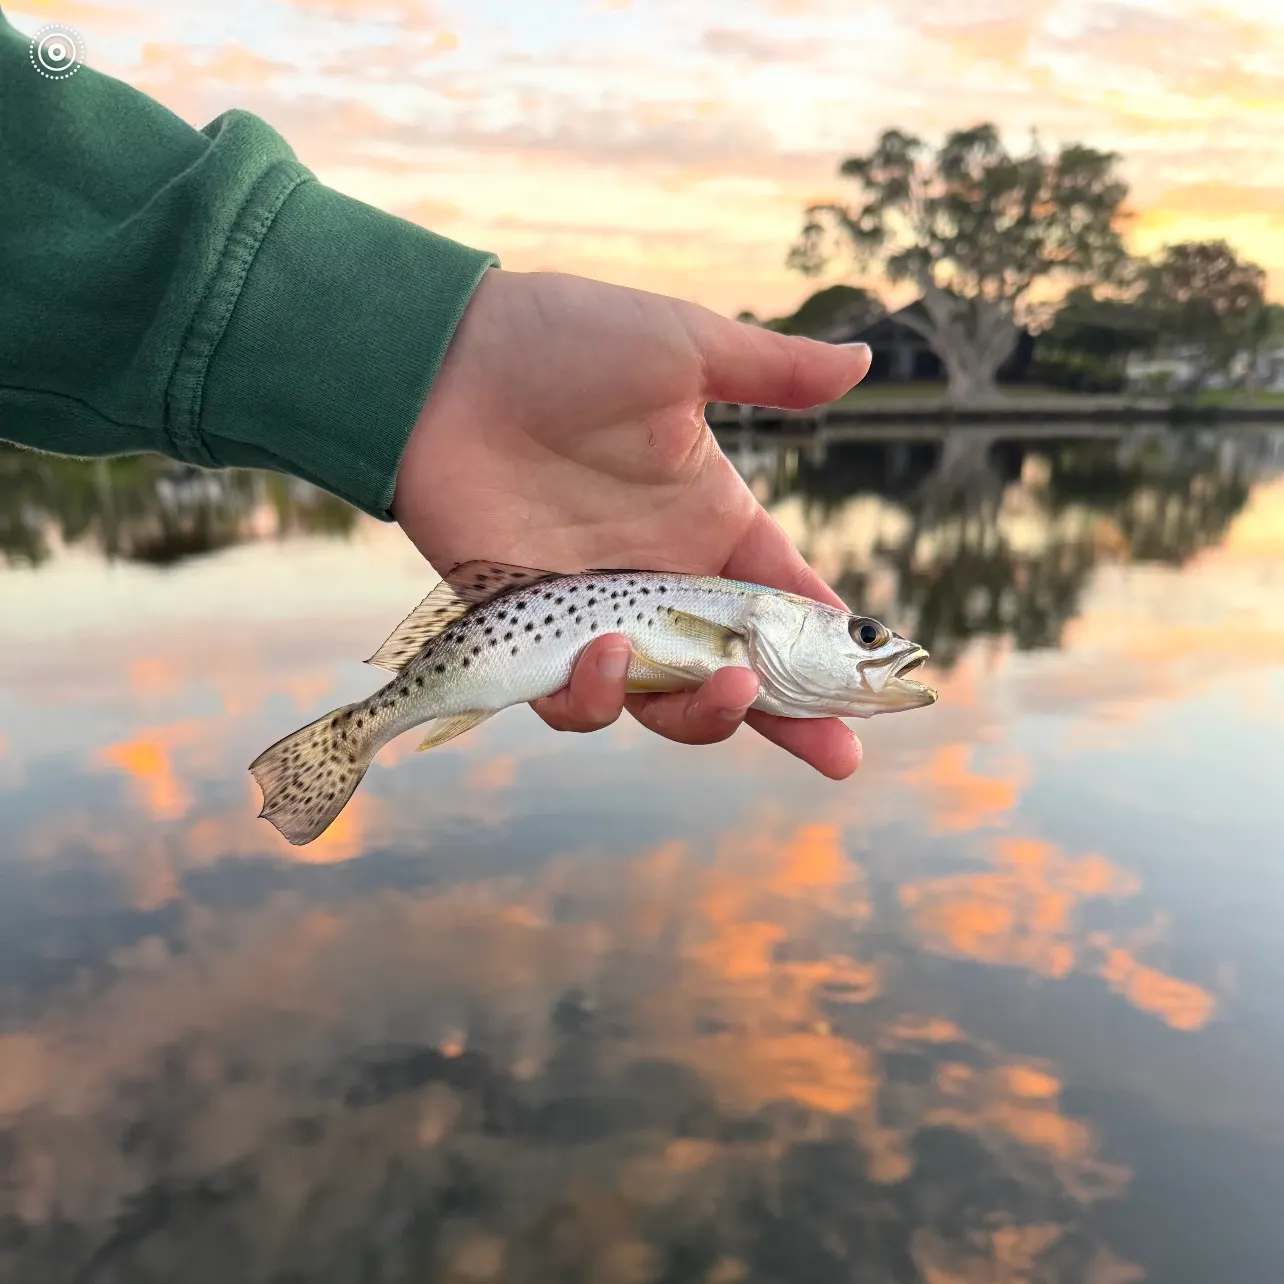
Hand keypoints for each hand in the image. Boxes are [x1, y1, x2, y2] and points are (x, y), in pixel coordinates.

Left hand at [392, 267, 871, 777]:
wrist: (444, 359)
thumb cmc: (565, 341)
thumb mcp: (684, 346)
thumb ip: (773, 371)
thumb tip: (864, 358)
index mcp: (711, 522)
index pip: (788, 605)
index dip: (833, 656)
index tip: (875, 701)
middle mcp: (661, 580)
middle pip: (737, 675)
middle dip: (791, 722)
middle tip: (835, 751)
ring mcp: (595, 611)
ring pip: (660, 704)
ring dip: (699, 715)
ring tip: (723, 688)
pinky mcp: (527, 629)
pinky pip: (567, 697)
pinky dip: (592, 697)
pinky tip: (601, 656)